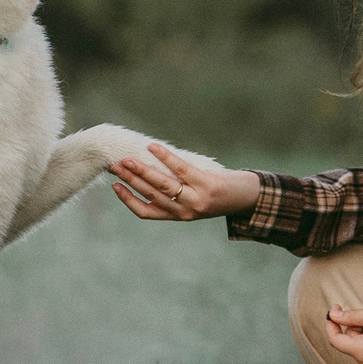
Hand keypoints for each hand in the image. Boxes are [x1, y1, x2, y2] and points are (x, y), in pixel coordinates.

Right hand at [109, 141, 259, 221]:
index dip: (128, 200)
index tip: (114, 185)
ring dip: (141, 172)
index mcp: (178, 215)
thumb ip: (173, 190)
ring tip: (127, 160)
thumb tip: (147, 168)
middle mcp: (184, 211)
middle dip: (130, 179)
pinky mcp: (206, 185)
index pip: (146, 212)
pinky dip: (165, 157)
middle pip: (150, 195)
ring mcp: (195, 199)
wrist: (248, 197)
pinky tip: (153, 147)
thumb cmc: (217, 193)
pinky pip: (181, 169)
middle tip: (114, 165)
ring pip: (162, 185)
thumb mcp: (193, 198)